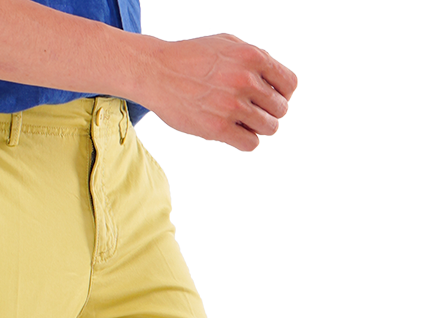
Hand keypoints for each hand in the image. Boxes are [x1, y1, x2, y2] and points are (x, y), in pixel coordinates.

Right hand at [139, 33, 297, 150]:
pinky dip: (247, 141)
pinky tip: (235, 133)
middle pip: (281, 109)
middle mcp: (245, 80)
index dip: (283, 93)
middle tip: (252, 111)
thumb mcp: (228, 43)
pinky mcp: (217, 129)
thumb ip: (255, 58)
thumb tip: (275, 79)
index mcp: (253, 57)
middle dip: (270, 111)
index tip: (269, 97)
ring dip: (259, 128)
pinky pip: (249, 143)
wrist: (157, 72)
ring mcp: (231, 106)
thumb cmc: (191, 56)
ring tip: (243, 122)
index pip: (290, 84)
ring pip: (269, 128)